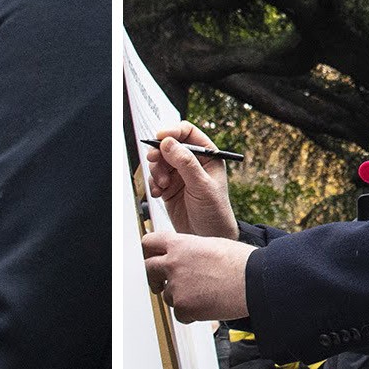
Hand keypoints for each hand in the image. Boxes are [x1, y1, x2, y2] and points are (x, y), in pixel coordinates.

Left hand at [140, 231, 252, 321]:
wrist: (254, 281)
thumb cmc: (240, 262)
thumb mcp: (211, 244)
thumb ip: (190, 250)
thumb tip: (184, 257)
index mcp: (180, 244)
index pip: (149, 243)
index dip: (149, 251)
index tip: (152, 257)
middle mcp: (173, 264)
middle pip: (148, 270)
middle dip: (155, 277)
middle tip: (162, 282)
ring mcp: (177, 286)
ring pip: (167, 295)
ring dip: (180, 296)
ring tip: (204, 293)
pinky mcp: (184, 307)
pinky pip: (180, 314)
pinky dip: (191, 313)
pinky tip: (208, 305)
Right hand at [146, 122, 239, 238]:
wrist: (208, 237)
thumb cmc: (215, 212)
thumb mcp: (202, 186)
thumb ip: (185, 163)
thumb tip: (168, 143)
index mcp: (208, 156)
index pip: (188, 133)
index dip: (173, 132)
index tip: (160, 137)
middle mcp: (193, 163)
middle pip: (169, 145)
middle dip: (160, 153)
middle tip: (154, 161)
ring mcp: (180, 175)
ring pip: (160, 161)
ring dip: (156, 171)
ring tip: (163, 185)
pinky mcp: (169, 187)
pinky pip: (155, 177)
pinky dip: (153, 183)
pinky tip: (159, 193)